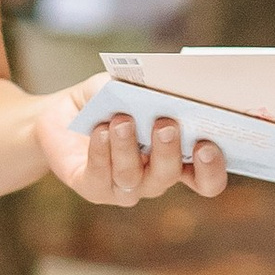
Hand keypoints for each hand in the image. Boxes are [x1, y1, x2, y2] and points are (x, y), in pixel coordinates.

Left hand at [36, 84, 227, 206]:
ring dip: (128, 148)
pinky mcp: (93, 188)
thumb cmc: (108, 100)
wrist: (62, 115)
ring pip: (133, 178)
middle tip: (166, 125)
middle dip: (169, 151)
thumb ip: (153, 88)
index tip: (209, 144)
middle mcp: (153, 178)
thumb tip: (172, 85)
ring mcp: (124, 188)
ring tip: (122, 120)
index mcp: (176, 158)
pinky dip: (101, 151)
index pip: (205, 178)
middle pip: (169, 175)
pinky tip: (100, 130)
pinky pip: (101, 176)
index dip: (212, 169)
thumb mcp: (132, 86)